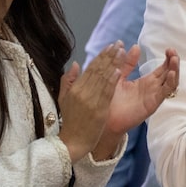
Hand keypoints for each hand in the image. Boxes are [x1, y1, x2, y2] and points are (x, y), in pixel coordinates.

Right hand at [58, 42, 129, 161]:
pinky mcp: (98, 111)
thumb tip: (75, 64)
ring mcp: (90, 101)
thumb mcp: (64, 99)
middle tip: (118, 44)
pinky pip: (106, 93)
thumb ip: (68, 81)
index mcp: (75, 89)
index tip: (110, 46)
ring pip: (103, 79)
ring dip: (113, 64)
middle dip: (109, 56)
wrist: (72, 143)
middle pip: (97, 70)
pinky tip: (118, 71)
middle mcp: (82, 92)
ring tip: (121, 52)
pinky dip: (111, 81)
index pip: (90, 68)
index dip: (101, 56)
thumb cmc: (70, 122)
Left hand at [106, 47, 178, 134]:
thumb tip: (135, 46)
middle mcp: (153, 89)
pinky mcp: (152, 104)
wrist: (103, 117)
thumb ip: (127, 62)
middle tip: (173, 51)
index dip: (168, 58)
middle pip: (169, 73)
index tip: (169, 49)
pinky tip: (171, 73)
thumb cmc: (109, 98)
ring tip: (174, 59)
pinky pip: (164, 93)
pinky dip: (170, 83)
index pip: (163, 68)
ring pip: (170, 82)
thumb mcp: (118, 75)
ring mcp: (154, 96)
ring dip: (175, 70)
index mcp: (146, 82)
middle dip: (173, 62)